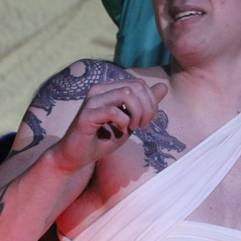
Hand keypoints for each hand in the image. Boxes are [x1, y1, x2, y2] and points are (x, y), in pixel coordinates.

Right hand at [52, 79, 167, 172]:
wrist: (77, 157)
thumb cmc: (103, 138)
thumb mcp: (131, 120)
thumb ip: (145, 104)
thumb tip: (163, 86)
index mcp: (109, 88)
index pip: (139, 84)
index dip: (151, 102)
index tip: (149, 120)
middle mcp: (99, 90)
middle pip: (135, 87)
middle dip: (147, 107)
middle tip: (143, 125)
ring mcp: (91, 100)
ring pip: (126, 94)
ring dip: (137, 113)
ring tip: (134, 127)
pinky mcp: (86, 115)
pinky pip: (113, 111)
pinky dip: (123, 122)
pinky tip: (120, 130)